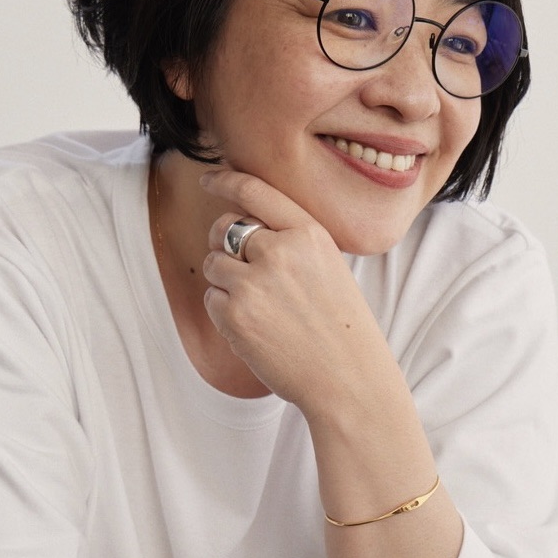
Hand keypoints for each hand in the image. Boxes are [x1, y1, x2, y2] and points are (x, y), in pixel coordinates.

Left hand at [200, 169, 383, 415]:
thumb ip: (290, 241)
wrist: (348, 378)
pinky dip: (223, 310)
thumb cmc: (340, 325)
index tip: (209, 178)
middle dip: (222, 242)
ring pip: (213, 263)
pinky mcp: (235, 315)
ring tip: (258, 305)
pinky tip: (253, 326)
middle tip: (242, 267)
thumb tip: (242, 225)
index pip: (255, 191)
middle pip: (224, 227)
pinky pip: (211, 297)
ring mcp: (254, 282)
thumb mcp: (328, 265)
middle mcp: (280, 250)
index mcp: (308, 233)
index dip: (226, 180)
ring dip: (225, 280)